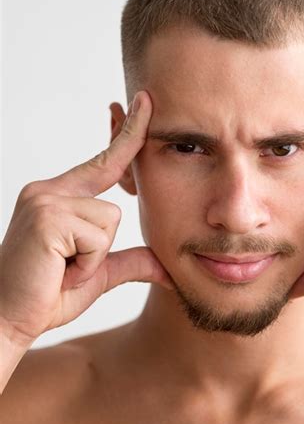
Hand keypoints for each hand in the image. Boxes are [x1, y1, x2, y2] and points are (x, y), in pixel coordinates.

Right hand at [0, 90, 173, 346]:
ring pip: (110, 220)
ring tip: (62, 269)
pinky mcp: (47, 216)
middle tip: (64, 266)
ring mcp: (46, 200)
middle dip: (98, 243)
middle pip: (114, 202)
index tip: (145, 101)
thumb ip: (131, 262)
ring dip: (93, 257)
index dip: (128, 133)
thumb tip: (168, 268)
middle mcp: (49, 190)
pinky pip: (98, 237)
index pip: (105, 161)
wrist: (7, 322)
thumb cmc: (49, 295)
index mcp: (61, 197)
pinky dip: (87, 264)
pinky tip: (58, 271)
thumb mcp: (98, 274)